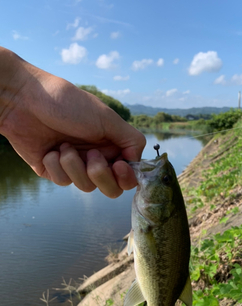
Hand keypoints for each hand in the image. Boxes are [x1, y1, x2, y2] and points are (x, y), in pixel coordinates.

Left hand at [0, 48, 144, 197]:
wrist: (25, 100)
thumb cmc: (67, 103)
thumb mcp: (107, 118)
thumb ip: (131, 140)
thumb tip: (138, 163)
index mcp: (111, 145)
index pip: (129, 175)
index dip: (127, 177)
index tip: (118, 165)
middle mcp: (96, 157)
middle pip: (111, 189)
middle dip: (101, 176)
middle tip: (91, 157)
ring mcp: (75, 166)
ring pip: (87, 187)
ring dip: (75, 166)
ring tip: (64, 145)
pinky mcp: (54, 171)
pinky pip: (63, 182)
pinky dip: (57, 165)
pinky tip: (49, 150)